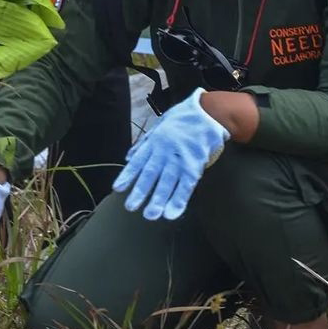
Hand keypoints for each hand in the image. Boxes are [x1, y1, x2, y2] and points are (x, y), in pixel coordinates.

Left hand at [114, 88, 229, 220]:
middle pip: (150, 174)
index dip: (128, 175)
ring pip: (167, 182)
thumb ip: (144, 143)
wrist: (209, 113)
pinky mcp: (195, 166)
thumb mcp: (159, 125)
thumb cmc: (183, 118)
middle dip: (140, 191)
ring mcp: (180, 159)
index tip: (118, 188)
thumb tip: (129, 157)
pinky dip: (179, 200)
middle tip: (131, 206)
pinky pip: (186, 185)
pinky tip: (172, 213)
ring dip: (158, 200)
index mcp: (155, 142)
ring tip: (150, 215)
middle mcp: (165, 152)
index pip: (138, 161)